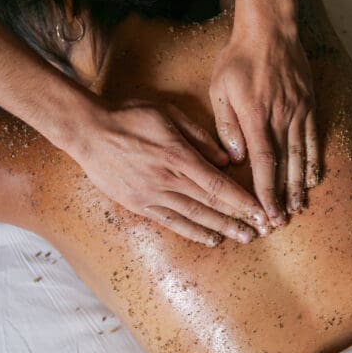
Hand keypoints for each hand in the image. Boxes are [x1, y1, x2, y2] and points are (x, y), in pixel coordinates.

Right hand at [73, 98, 269, 245]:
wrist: (88, 131)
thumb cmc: (129, 116)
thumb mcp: (168, 113)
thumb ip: (199, 136)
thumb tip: (225, 160)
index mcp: (177, 156)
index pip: (218, 185)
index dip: (242, 200)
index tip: (261, 209)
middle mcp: (167, 180)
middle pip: (211, 205)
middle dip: (239, 218)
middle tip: (263, 230)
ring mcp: (152, 195)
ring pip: (194, 217)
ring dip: (221, 229)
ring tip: (243, 238)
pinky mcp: (139, 204)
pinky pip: (171, 222)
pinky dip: (193, 232)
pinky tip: (210, 239)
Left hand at [210, 17, 319, 224]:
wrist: (270, 30)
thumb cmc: (239, 59)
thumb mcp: (221, 89)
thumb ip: (227, 125)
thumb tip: (236, 157)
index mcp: (256, 116)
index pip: (264, 162)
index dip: (266, 191)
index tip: (267, 213)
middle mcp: (282, 118)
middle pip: (285, 166)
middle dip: (283, 197)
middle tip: (281, 222)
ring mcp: (299, 112)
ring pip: (301, 157)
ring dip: (300, 186)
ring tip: (298, 208)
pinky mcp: (309, 106)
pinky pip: (314, 139)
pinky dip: (314, 162)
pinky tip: (313, 179)